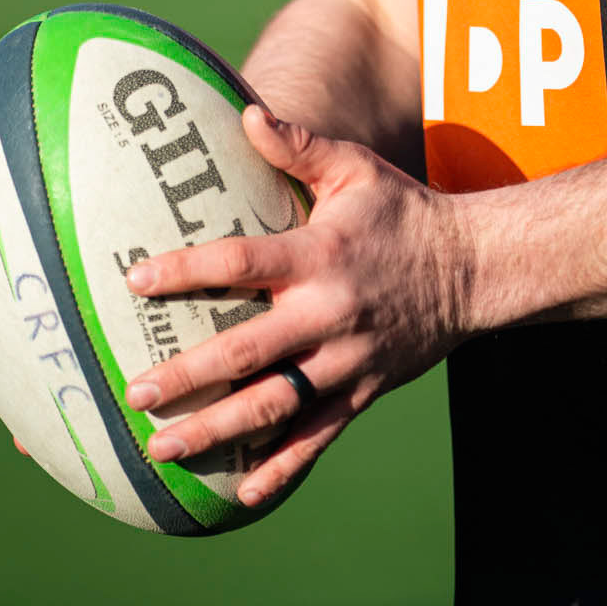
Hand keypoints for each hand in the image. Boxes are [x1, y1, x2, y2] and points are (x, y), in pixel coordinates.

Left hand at [120, 105, 472, 506]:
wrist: (472, 270)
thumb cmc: (403, 213)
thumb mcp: (356, 169)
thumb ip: (299, 146)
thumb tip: (246, 111)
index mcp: (319, 254)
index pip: (240, 261)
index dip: (186, 270)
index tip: (134, 280)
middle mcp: (328, 312)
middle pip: (246, 350)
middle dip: (187, 375)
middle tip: (134, 393)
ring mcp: (345, 359)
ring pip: (273, 405)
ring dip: (215, 430)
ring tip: (162, 450)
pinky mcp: (362, 391)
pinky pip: (317, 437)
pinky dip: (281, 468)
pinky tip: (240, 494)